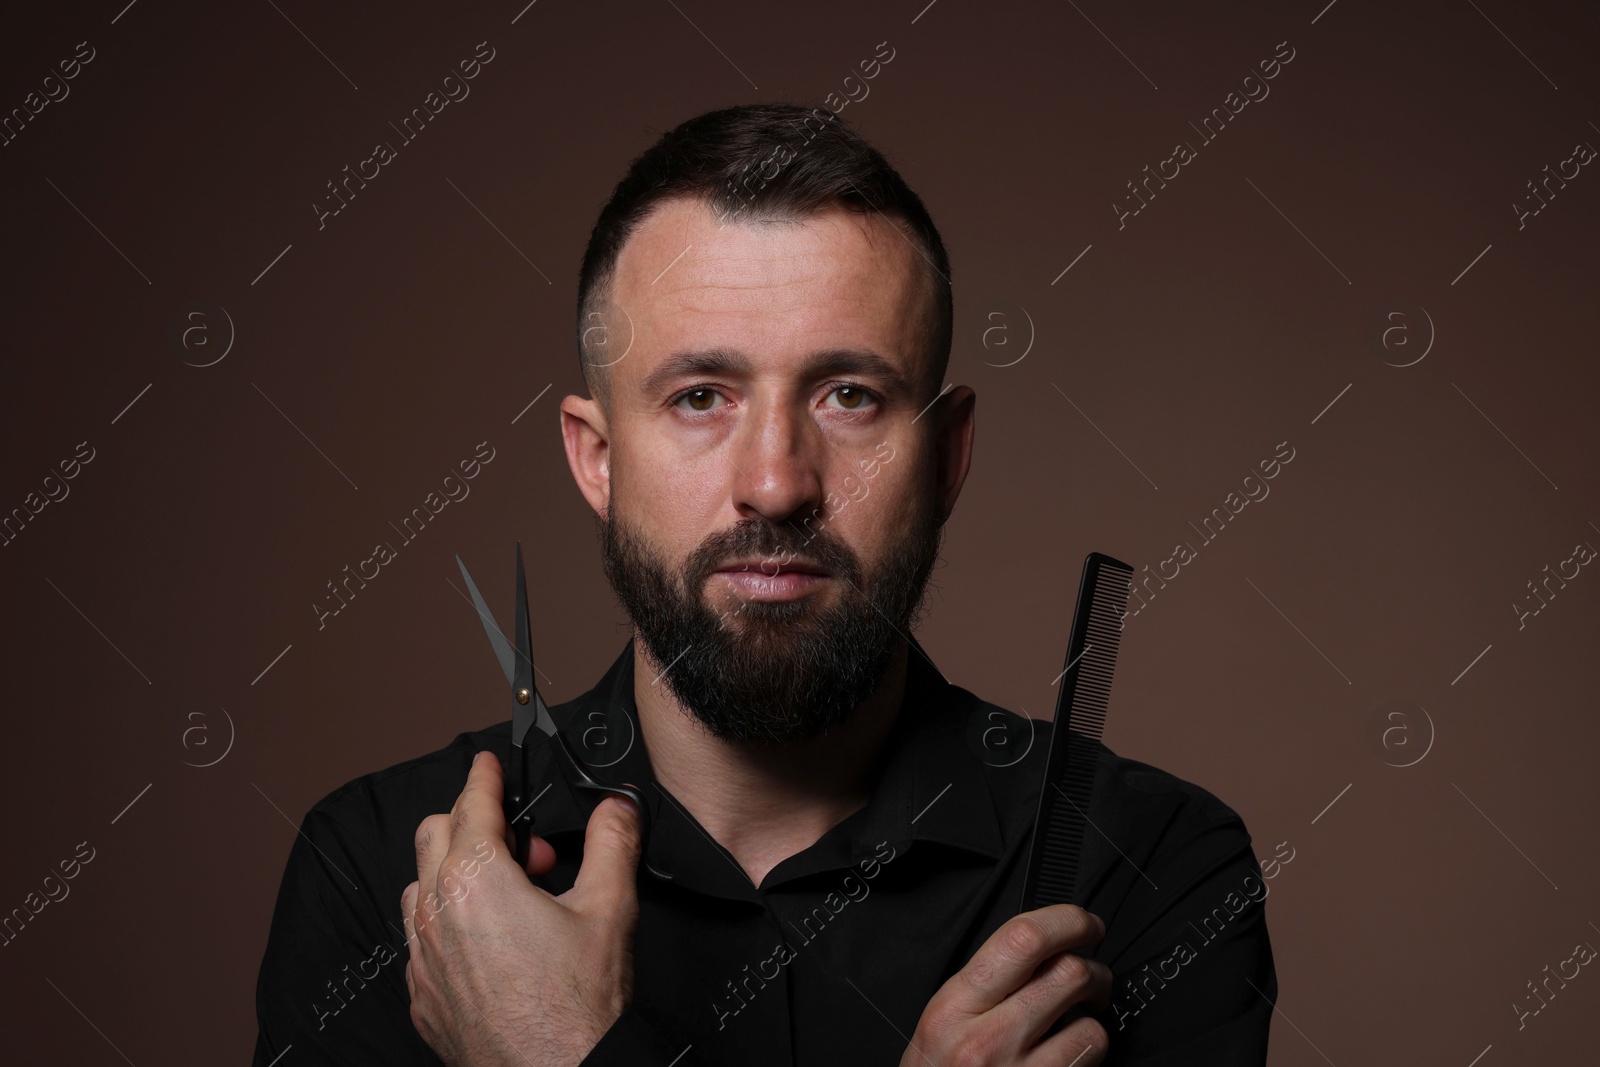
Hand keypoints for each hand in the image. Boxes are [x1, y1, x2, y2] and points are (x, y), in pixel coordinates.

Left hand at [401, 750, 642, 1066]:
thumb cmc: (576, 1008)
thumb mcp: (610, 908)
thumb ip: (612, 843)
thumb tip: (617, 810)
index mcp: (476, 880)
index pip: (470, 804)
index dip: (482, 776)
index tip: (487, 765)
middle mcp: (437, 914)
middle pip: (433, 834)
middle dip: (473, 821)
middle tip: (525, 846)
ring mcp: (423, 959)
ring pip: (420, 886)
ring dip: (456, 873)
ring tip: (510, 895)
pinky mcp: (422, 996)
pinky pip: (420, 940)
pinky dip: (449, 924)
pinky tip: (491, 942)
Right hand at [899, 905, 1111, 1065]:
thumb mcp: (939, 1025)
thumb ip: (982, 986)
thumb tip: (1037, 948)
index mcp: (952, 1008)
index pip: (1022, 939)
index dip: (1067, 921)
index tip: (1083, 923)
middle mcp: (986, 1042)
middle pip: (1068, 974)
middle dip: (1094, 969)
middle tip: (1093, 976)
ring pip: (1091, 1025)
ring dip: (1095, 1021)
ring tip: (1080, 1023)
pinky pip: (1091, 1064)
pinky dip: (1091, 1056)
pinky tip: (1071, 1057)